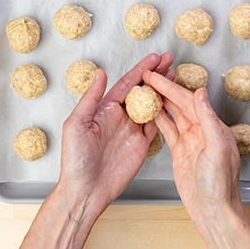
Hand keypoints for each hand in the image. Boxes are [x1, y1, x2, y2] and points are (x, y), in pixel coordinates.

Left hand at [58, 53, 173, 212]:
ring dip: (163, 90)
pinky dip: (164, 112)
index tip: (154, 58)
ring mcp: (132, 129)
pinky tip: (172, 101)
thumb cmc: (75, 159)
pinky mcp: (142, 143)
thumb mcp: (77, 124)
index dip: (141, 69)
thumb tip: (100, 73)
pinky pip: (155, 124)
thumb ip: (91, 98)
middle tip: (169, 61)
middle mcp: (120, 116)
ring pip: (151, 104)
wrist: (86, 190)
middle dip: (156, 74)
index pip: (127, 83)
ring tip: (174, 76)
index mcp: (104, 108)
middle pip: (142, 90)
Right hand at [143, 71, 241, 227]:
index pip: (188, 100)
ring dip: (160, 102)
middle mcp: (201, 130)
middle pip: (179, 104)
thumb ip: (208, 119)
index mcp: (212, 126)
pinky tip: (151, 113)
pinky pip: (168, 131)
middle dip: (163, 90)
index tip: (156, 76)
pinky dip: (159, 120)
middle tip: (147, 78)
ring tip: (146, 90)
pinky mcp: (180, 151)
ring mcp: (190, 140)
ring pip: (173, 115)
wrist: (212, 210)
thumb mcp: (216, 148)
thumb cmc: (219, 184)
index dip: (170, 87)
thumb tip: (200, 92)